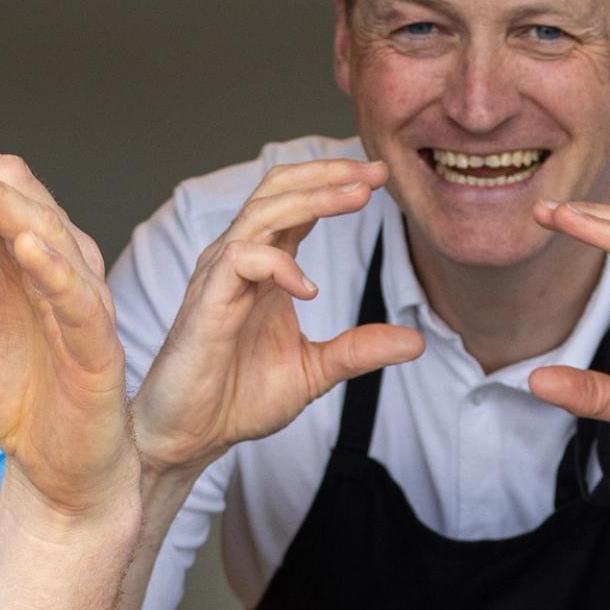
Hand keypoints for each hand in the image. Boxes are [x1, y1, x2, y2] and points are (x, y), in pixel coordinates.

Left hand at [0, 143, 133, 524]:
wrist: (50, 455)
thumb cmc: (8, 381)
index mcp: (16, 242)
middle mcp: (54, 254)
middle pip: (14, 182)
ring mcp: (79, 294)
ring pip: (47, 225)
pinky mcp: (97, 343)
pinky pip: (80, 298)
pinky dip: (55, 269)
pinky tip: (24, 246)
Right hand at [128, 156, 420, 475]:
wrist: (193, 437)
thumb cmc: (238, 399)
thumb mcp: (315, 371)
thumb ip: (359, 350)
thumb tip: (416, 341)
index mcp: (264, 270)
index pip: (297, 206)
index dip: (336, 185)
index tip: (380, 180)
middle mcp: (239, 262)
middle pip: (277, 189)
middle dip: (327, 174)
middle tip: (374, 173)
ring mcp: (219, 277)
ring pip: (261, 212)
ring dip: (313, 199)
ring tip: (357, 197)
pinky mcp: (205, 301)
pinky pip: (239, 259)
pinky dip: (279, 264)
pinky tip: (309, 289)